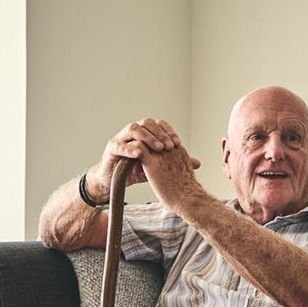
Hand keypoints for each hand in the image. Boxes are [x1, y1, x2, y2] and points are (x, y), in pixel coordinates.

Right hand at [87, 118, 201, 201]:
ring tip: (157, 148)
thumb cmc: (134, 171)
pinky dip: (129, 149)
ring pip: (132, 129)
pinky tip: (139, 154)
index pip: (158, 125)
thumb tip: (197, 163)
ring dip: (146, 137)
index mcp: (144, 134)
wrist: (114, 183)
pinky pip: (119, 145)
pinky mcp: (110, 150)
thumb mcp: (157, 166)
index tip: (178, 143)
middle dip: (159, 133)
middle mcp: (132, 133)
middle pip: (146, 123)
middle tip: (168, 146)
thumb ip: (174, 162)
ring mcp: (120, 139)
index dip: (168, 131)